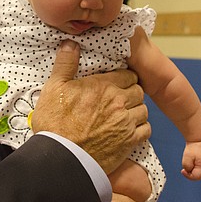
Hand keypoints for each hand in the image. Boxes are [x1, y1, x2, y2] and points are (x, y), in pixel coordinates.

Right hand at [31, 40, 150, 173]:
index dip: (122, 77)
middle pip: (138, 90)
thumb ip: (65, 63)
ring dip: (136, 110)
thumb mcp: (54, 87)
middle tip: (119, 98)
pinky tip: (129, 129)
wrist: (61, 158)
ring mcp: (126, 123)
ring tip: (124, 113)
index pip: (128, 74)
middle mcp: (119, 102)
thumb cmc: (55, 122)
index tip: (115, 82)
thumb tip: (71, 43)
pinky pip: (146, 129)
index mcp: (103, 86)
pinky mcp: (129, 142)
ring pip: (144, 110)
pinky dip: (140, 128)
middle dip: (131, 92)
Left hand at [181, 139, 200, 179]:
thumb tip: (189, 171)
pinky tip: (194, 157)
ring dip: (194, 167)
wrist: (200, 136)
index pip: (196, 177)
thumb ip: (187, 167)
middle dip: (191, 171)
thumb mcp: (187, 158)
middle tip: (187, 163)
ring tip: (191, 158)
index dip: (187, 175)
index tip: (182, 170)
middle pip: (199, 175)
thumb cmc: (194, 146)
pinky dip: (197, 164)